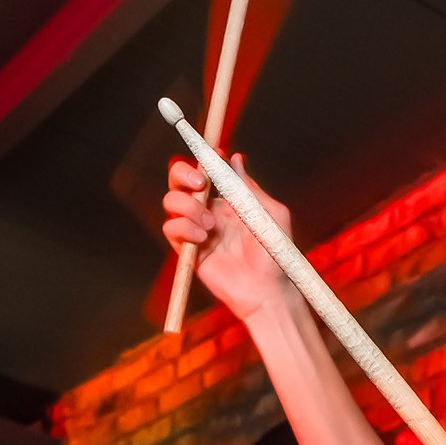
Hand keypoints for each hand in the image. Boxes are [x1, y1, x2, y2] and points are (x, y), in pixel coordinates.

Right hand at [162, 155, 304, 339]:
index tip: (213, 154)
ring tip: (209, 224)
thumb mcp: (272, 215)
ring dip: (187, 206)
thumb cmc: (275, 254)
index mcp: (228, 199)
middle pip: (179, 180)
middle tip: (200, 182)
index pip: (206, 170)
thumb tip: (236, 158)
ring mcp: (196, 229)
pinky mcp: (188, 250)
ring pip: (171, 201)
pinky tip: (202, 237)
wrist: (268, 290)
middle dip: (182, 173)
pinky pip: (170, 229)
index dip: (204, 158)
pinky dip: (183, 228)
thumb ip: (250, 188)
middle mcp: (209, 210)